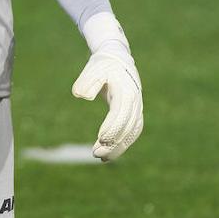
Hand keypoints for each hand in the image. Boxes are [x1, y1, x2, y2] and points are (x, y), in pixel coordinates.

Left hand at [72, 40, 143, 161]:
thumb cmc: (103, 65)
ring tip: (101, 158)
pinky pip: (132, 133)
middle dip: (113, 142)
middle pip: (127, 127)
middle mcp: (135, 102)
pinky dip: (122, 144)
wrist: (117, 59)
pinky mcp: (134, 114)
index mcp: (126, 91)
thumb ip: (86, 81)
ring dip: (118, 147)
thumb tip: (81, 95)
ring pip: (131, 133)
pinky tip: (109, 154)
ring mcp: (137, 108)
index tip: (100, 139)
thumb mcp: (92, 69)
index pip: (121, 113)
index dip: (112, 127)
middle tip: (96, 153)